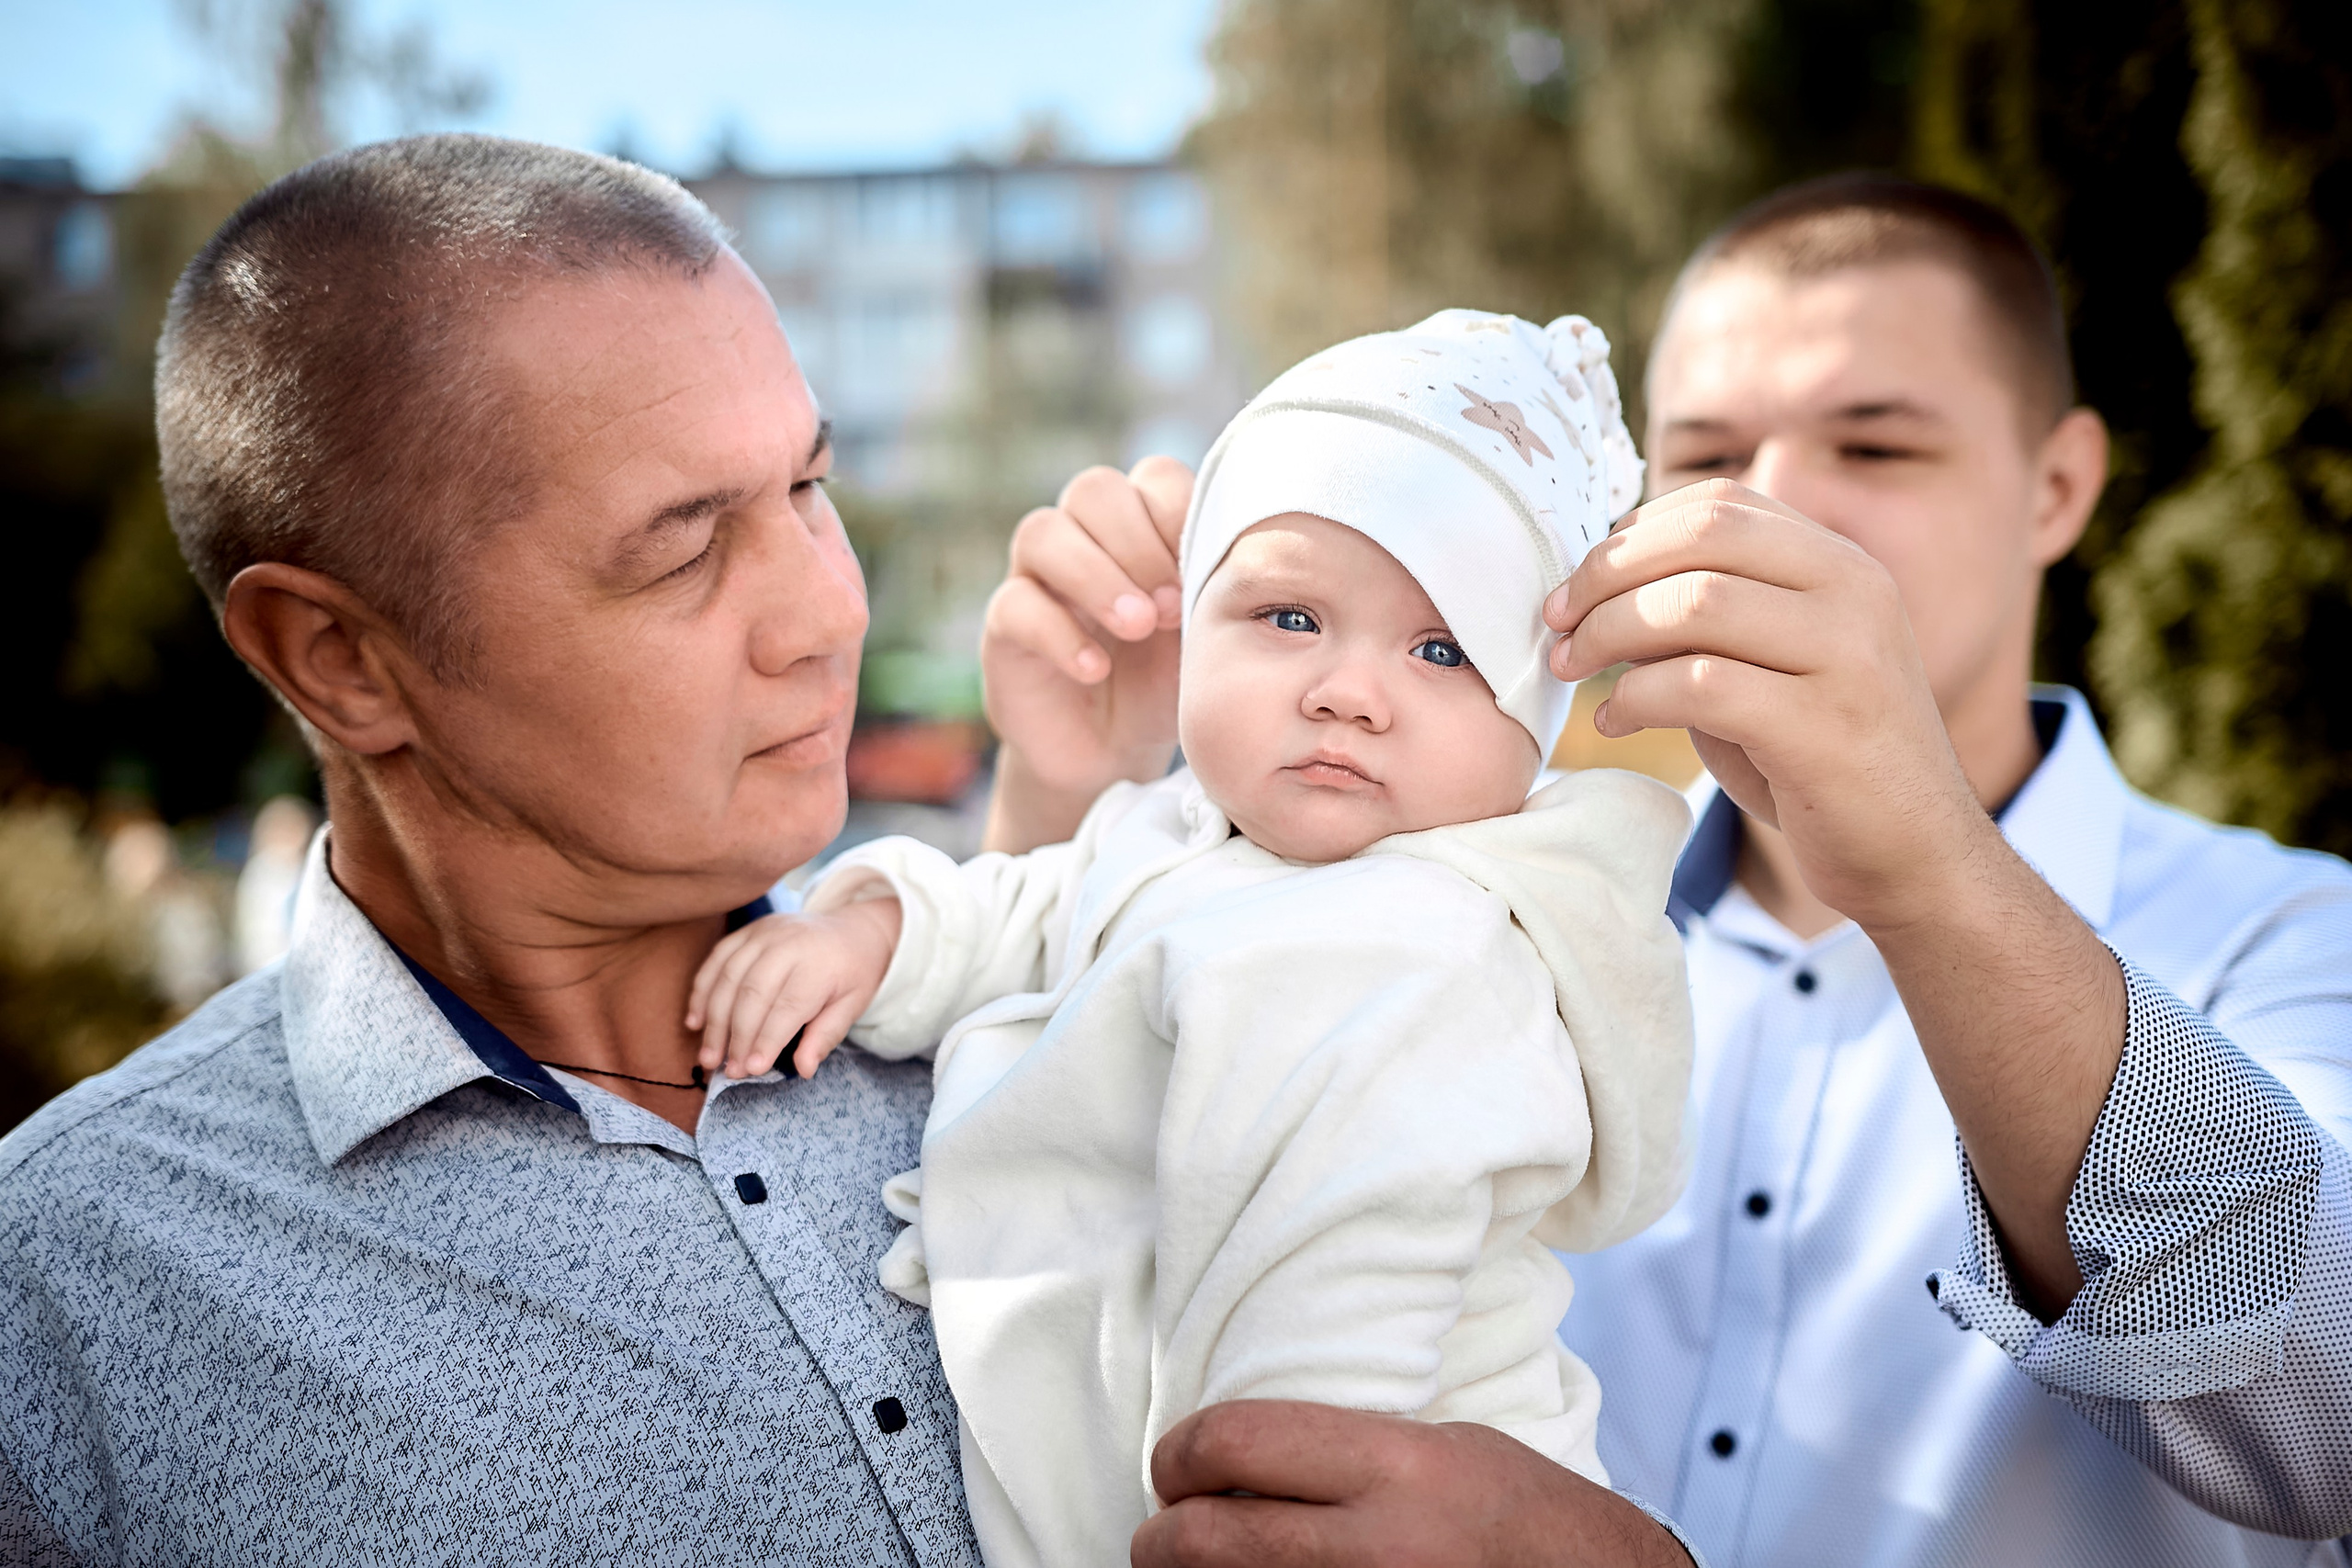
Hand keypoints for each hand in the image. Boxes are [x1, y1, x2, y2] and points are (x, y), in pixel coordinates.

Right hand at [686, 901, 901, 1079]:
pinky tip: (695, 1022)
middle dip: (736, 1036)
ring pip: (728, 977)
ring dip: (714, 1020)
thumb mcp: (853, 1005)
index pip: (787, 1007)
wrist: (854, 929)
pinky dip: (701, 991)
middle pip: (752, 993)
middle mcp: (787, 944)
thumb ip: (826, 1035)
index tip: (752, 1070)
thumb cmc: (853, 973)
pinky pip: (716, 960)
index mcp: (819, 965)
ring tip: (708, 1056)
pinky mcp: (747, 931)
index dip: (767, 1040)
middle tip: (727, 1071)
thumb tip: (804, 1069)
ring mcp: (764, 933)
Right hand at [980, 457, 1191, 851]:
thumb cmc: (1166, 681)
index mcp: (1139, 524)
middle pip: (1093, 490)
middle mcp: (1082, 536)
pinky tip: (1095, 670)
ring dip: (1096, 576)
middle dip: (1139, 543)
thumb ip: (1215, 585)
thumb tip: (1247, 551)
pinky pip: (1016, 606)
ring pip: (1043, 533)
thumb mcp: (1202, 633)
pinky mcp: (1004, 627)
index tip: (1203, 573)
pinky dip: (1060, 635)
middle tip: (1173, 608)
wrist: (1113, 754)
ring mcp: (1036, 577)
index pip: (1153, 476)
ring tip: (1138, 627)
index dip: (1178, 514)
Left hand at [1132, 1401, 1691, 1567]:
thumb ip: (1339, 1452)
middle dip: (1160, 1537)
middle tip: (1165, 1531)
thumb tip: (1230, 1460)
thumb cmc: (1519, 1519)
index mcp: (1397, 1468)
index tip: (1175, 1465)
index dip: (1179, 1452)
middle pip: (1201, 1540)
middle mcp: (1377, 1548)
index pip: (1233, 1443)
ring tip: (1209, 1565)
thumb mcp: (1440, 1449)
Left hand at [1547, 477, 1983, 933]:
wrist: (1915, 855)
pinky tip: (1614, 722)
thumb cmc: (1820, 759)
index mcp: (1839, 563)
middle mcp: (1854, 591)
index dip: (1630, 535)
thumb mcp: (1770, 664)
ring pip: (1696, 602)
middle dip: (1606, 574)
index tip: (1578, 585)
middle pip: (1702, 535)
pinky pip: (1700, 685)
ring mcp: (1848, 656)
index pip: (1718, 504)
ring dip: (1608, 632)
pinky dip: (1635, 698)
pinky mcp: (1826, 727)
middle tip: (1556, 622)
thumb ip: (1707, 616)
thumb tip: (1595, 590)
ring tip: (1572, 668)